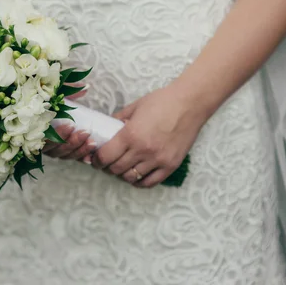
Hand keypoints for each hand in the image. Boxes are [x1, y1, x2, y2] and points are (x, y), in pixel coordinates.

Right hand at [43, 84, 95, 161]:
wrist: (49, 96)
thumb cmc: (48, 91)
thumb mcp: (56, 85)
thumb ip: (67, 86)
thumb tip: (85, 87)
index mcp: (34, 124)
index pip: (43, 137)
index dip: (57, 135)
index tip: (71, 125)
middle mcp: (39, 139)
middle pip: (54, 150)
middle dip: (71, 143)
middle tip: (85, 132)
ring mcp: (50, 146)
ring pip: (62, 155)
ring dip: (78, 150)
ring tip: (92, 141)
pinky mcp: (61, 149)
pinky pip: (69, 156)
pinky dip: (81, 154)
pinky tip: (91, 150)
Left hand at [92, 85, 207, 186]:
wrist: (190, 104)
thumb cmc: (162, 101)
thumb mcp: (134, 107)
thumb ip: (118, 120)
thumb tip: (105, 128)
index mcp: (131, 134)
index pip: (106, 156)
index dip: (96, 160)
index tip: (95, 159)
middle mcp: (143, 150)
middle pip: (116, 169)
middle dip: (107, 168)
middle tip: (106, 163)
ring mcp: (157, 160)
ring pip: (131, 178)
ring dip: (122, 175)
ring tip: (121, 168)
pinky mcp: (170, 166)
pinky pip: (150, 182)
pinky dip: (139, 182)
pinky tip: (136, 176)